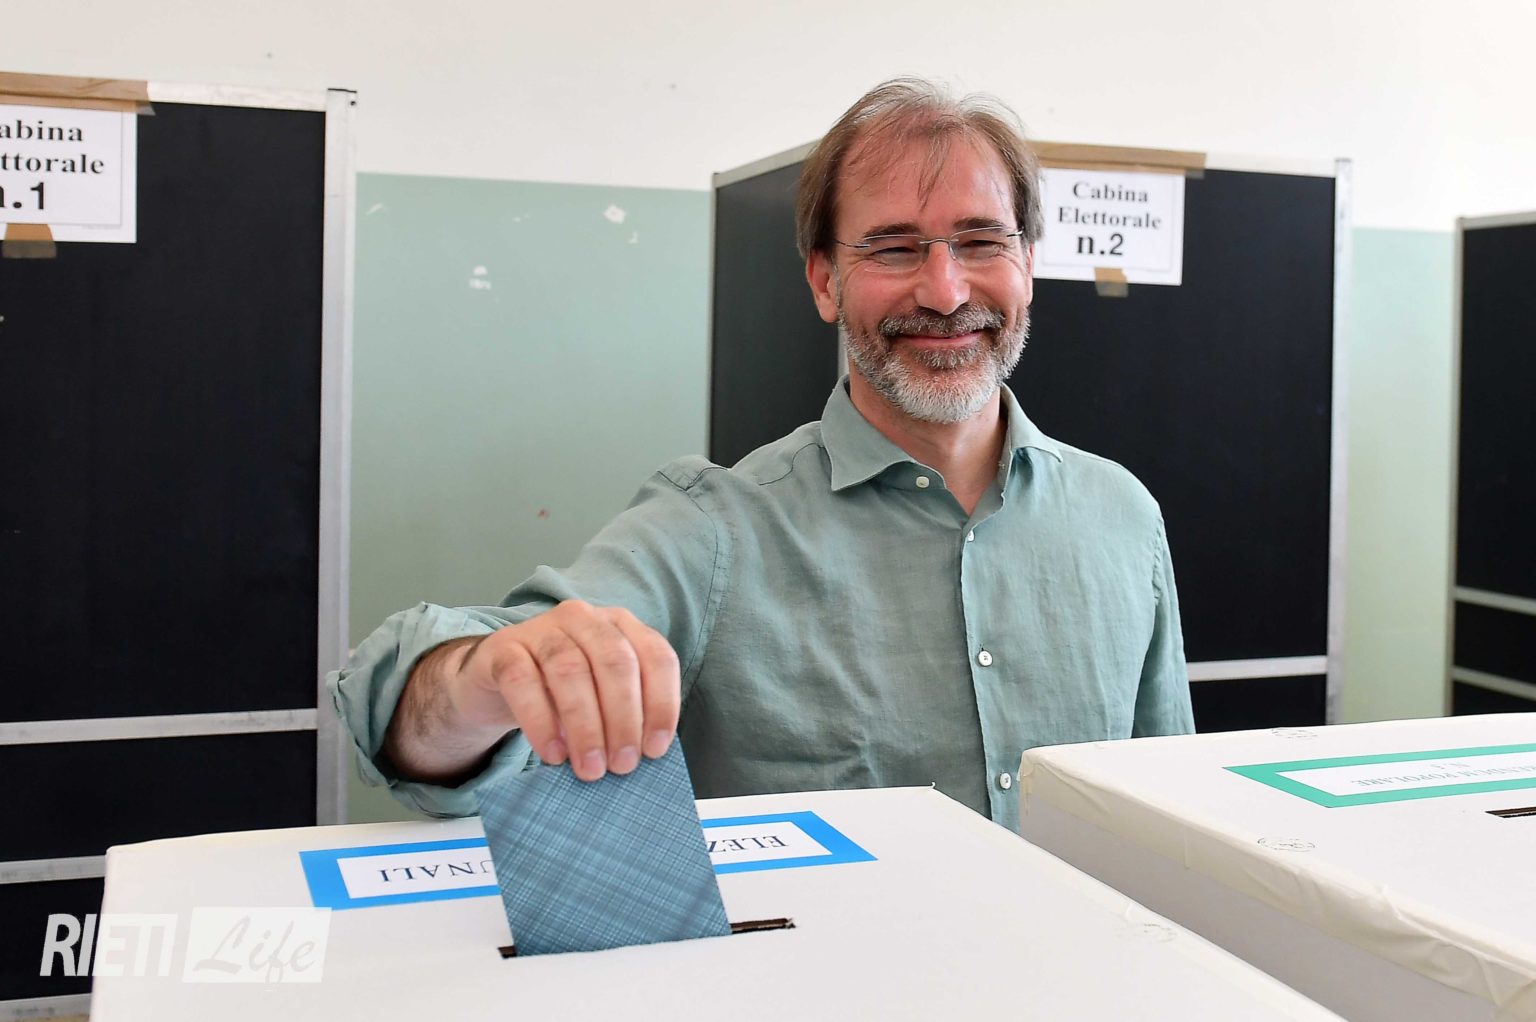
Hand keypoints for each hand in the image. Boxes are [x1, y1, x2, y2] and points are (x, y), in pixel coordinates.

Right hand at [456, 601, 680, 780]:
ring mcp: (541, 628)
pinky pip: (523, 682)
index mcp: (621, 625)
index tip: (655, 749)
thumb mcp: (600, 696)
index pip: (656, 657)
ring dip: (585, 726)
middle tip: (622, 765)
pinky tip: (553, 753)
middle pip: (615, 662)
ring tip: (590, 767)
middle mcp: (585, 618)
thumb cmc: (561, 692)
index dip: (662, 704)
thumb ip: (624, 714)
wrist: (498, 679)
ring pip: (571, 670)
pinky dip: (541, 722)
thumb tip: (640, 755)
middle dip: (624, 720)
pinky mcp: (503, 647)